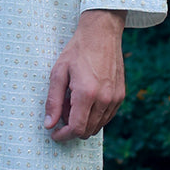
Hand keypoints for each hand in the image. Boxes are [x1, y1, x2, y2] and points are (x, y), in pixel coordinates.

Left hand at [44, 9, 125, 140]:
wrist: (101, 33)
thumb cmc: (77, 51)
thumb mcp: (58, 73)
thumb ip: (53, 101)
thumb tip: (49, 124)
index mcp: (87, 93)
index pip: (76, 128)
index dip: (63, 136)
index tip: (54, 134)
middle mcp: (104, 99)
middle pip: (87, 131)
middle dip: (72, 128)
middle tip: (62, 112)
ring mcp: (115, 98)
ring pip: (98, 126)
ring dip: (84, 122)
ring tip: (73, 102)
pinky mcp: (120, 95)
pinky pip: (107, 117)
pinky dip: (95, 116)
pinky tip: (86, 100)